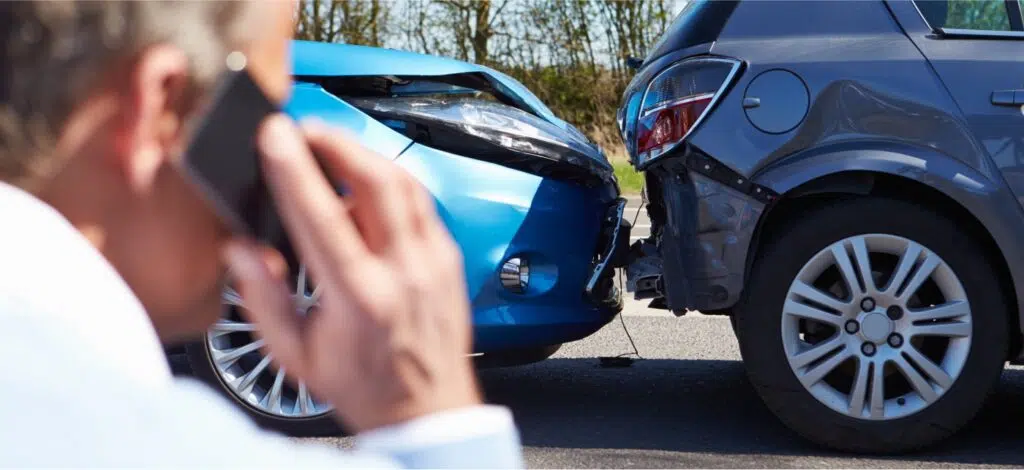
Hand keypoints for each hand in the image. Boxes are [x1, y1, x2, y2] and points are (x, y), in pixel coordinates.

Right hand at [223, 114, 481, 431]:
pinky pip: (421, 202)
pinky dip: (391, 181)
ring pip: (405, 183)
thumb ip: (263, 299)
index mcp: (360, 299)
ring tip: (330, 147)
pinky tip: (366, 183)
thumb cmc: (364, 385)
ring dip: (364, 155)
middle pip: (377, 181)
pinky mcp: (449, 257)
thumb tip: (240, 250)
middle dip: (336, 142)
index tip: (274, 135)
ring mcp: (434, 262)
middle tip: (304, 129)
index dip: (295, 169)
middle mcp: (404, 273)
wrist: (427, 410)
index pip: (324, 216)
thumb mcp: (297, 356)